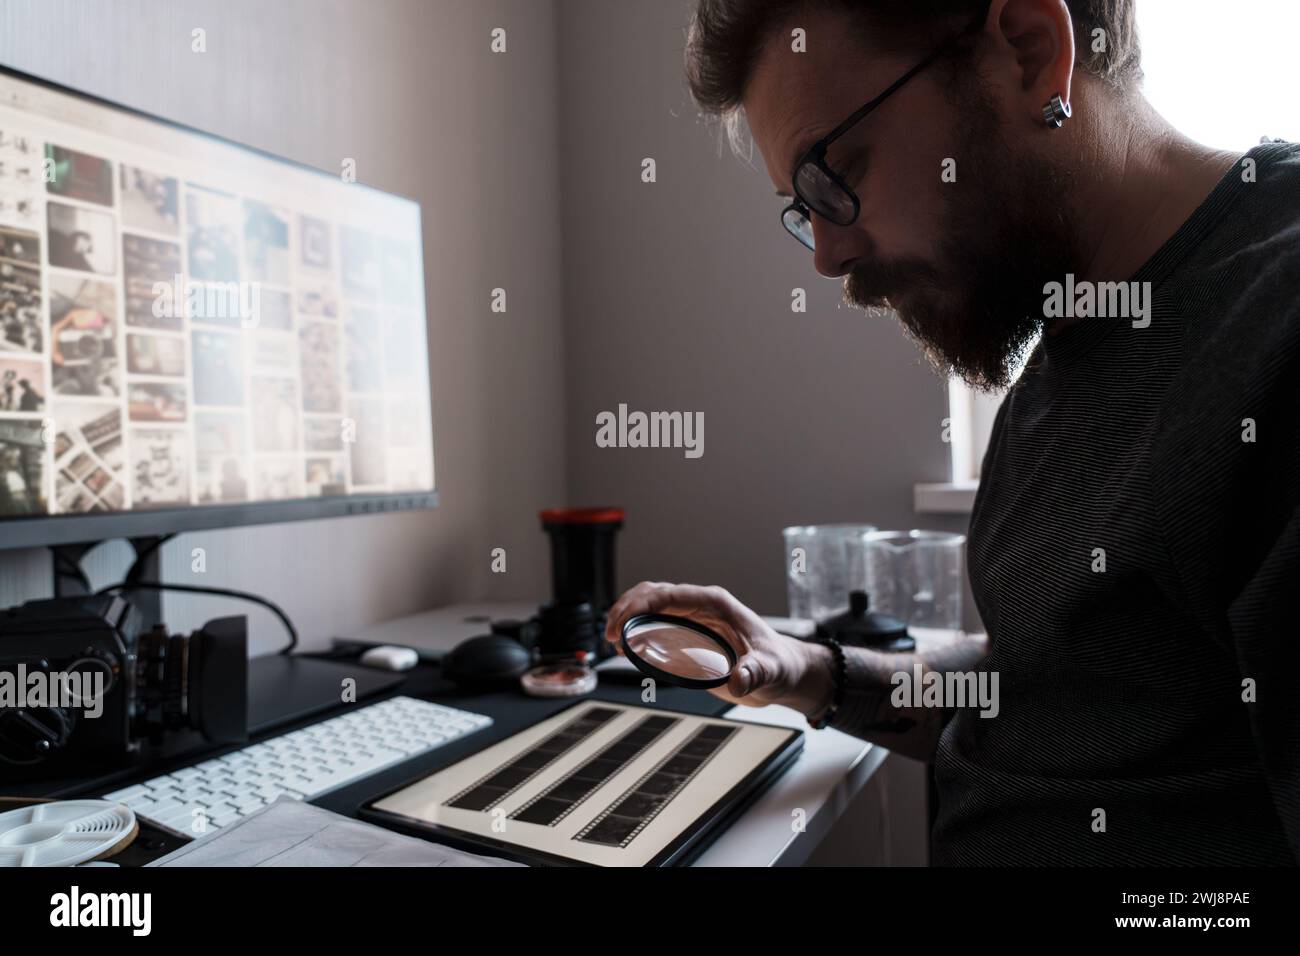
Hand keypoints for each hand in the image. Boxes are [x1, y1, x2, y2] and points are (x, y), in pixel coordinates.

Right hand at [603, 581, 831, 714]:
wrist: (783, 672)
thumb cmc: (779, 664)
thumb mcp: (770, 670)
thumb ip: (755, 673)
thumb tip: (739, 680)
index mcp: (715, 604)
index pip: (670, 594)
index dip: (641, 605)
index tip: (622, 622)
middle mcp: (700, 607)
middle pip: (652, 595)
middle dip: (626, 610)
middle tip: (610, 635)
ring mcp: (692, 619)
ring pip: (648, 606)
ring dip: (626, 619)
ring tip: (613, 642)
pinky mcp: (687, 635)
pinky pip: (653, 625)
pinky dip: (634, 632)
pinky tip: (625, 649)